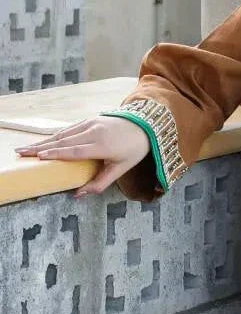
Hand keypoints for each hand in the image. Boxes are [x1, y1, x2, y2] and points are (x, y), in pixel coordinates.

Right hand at [15, 116, 150, 196]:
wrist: (146, 125)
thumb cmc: (134, 149)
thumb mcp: (121, 169)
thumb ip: (100, 182)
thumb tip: (78, 194)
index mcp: (102, 145)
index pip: (75, 151)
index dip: (57, 154)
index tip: (40, 157)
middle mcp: (94, 132)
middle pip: (63, 141)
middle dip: (41, 147)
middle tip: (22, 153)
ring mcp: (91, 123)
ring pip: (63, 134)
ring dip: (44, 141)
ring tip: (27, 148)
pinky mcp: (90, 120)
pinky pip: (69, 129)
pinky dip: (55, 136)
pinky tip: (43, 141)